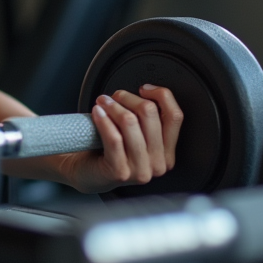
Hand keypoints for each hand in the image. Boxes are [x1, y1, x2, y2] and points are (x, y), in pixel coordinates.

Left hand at [60, 85, 183, 193]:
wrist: (87, 173)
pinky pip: (113, 137)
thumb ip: (146, 119)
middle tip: (113, 97)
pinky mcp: (120, 172)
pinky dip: (104, 120)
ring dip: (113, 107)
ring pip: (130, 122)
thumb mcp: (136, 135)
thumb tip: (143, 92)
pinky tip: (97, 112)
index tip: (143, 89)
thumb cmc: (110, 150)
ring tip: (103, 102)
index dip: (161, 95)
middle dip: (128, 98)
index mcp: (168, 153)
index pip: (175, 116)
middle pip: (149, 114)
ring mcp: (140, 170)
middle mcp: (159, 164)